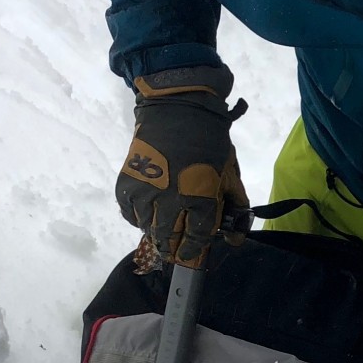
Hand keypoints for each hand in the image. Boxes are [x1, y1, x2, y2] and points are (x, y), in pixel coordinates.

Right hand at [115, 65, 250, 267]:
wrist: (178, 110)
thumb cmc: (209, 142)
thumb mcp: (229, 174)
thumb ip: (235, 207)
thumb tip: (236, 239)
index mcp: (199, 199)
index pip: (196, 239)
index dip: (194, 250)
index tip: (193, 253)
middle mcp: (170, 202)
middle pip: (168, 240)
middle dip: (173, 249)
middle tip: (175, 248)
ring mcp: (145, 195)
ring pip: (148, 230)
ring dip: (156, 233)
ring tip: (163, 229)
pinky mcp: (127, 186)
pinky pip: (130, 214)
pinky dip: (138, 218)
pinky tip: (147, 213)